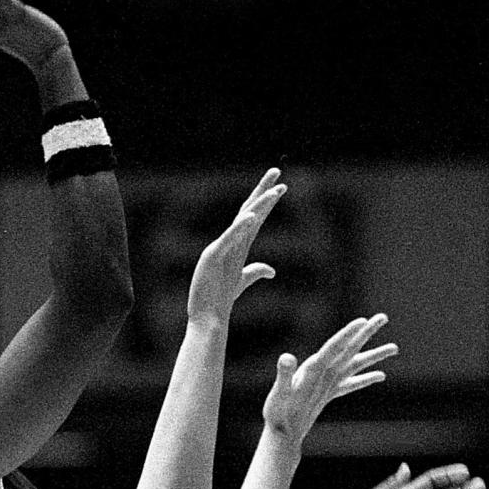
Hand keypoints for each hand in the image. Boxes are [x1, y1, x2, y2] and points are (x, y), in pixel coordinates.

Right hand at [185, 168, 285, 327]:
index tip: (281, 186)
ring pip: (243, 222)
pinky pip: (229, 240)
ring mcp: (220, 248)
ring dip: (259, 206)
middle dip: (263, 191)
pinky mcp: (213, 258)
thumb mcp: (241, 281)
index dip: (267, 200)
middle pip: (249, 210)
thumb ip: (255, 271)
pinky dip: (240, 228)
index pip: (255, 216)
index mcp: (237, 245)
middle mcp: (230, 242)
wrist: (207, 316)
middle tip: (277, 172)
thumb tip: (272, 270)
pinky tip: (252, 217)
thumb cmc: (219, 298)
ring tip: (274, 192)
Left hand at [264, 314, 397, 448]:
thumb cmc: (277, 415)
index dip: (347, 334)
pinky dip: (366, 379)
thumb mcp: (280, 396)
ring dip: (374, 355)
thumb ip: (283, 376)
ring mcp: (327, 382)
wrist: (279, 432)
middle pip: (348, 348)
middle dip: (366, 333)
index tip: (363, 321)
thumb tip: (286, 357)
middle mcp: (321, 371)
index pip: (333, 347)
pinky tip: (382, 376)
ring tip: (395, 347)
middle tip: (383, 317)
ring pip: (355, 364)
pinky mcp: (328, 393)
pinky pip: (351, 384)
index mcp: (312, 368)